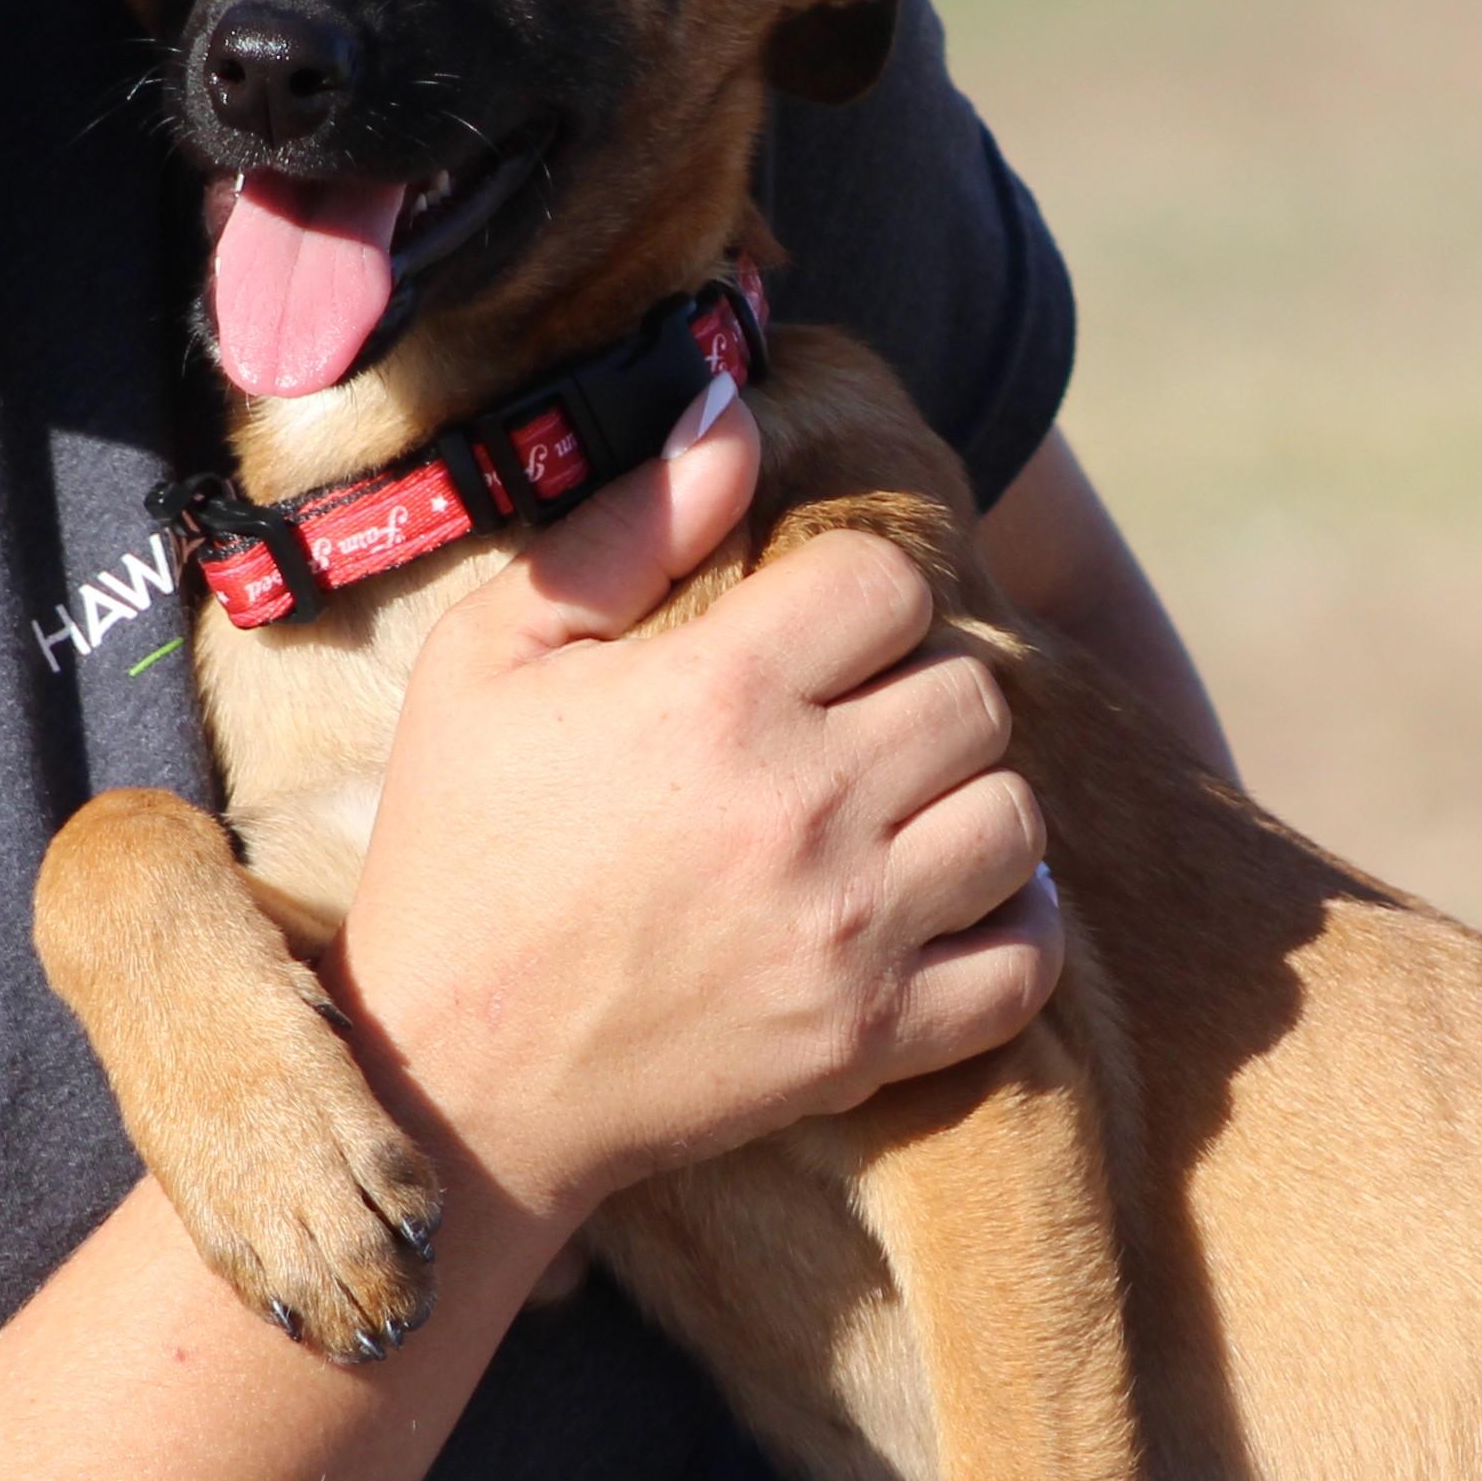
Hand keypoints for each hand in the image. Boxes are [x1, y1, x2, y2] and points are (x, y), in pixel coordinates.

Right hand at [331, 390, 1062, 1236]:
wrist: (453, 1072)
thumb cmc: (461, 847)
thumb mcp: (491, 660)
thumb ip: (626, 530)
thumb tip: (732, 408)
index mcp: (716, 694)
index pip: (886, 582)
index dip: (851, 595)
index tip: (804, 637)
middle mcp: (804, 805)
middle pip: (972, 694)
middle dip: (916, 691)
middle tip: (848, 725)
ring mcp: (851, 931)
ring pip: (1015, 818)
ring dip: (965, 802)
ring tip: (895, 812)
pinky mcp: (873, 1038)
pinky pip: (1028, 962)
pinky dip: (1012, 928)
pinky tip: (945, 902)